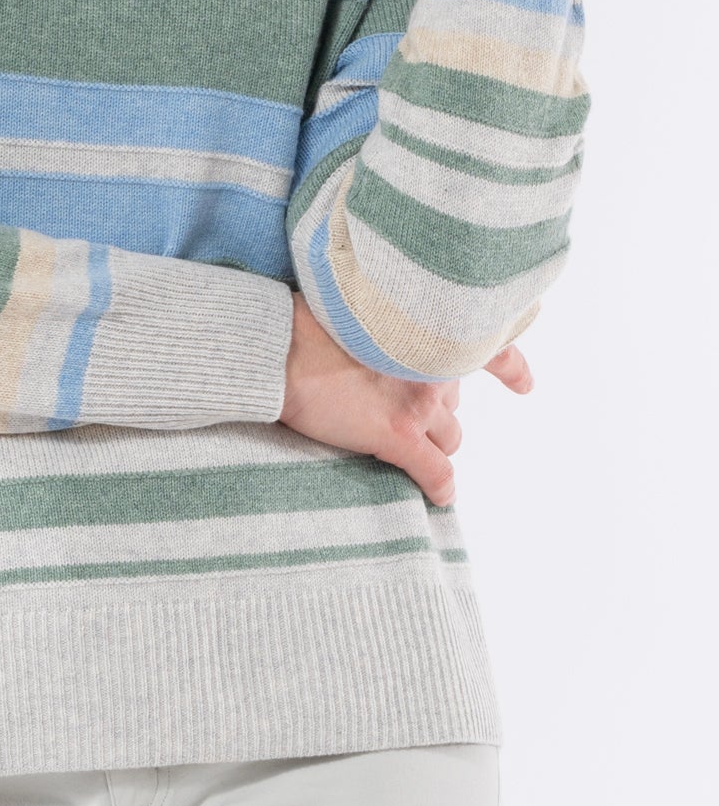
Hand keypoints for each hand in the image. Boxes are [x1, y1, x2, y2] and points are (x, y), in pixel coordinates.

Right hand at [278, 291, 532, 506]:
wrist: (281, 349)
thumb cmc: (308, 323)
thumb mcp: (362, 310)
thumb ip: (389, 330)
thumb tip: (390, 346)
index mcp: (427, 333)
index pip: (490, 348)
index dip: (510, 370)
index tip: (524, 384)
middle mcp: (433, 367)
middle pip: (455, 405)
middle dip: (436, 412)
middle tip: (402, 411)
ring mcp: (419, 404)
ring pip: (450, 439)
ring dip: (433, 444)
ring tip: (405, 447)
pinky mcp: (398, 437)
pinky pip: (437, 473)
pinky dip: (440, 487)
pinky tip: (439, 495)